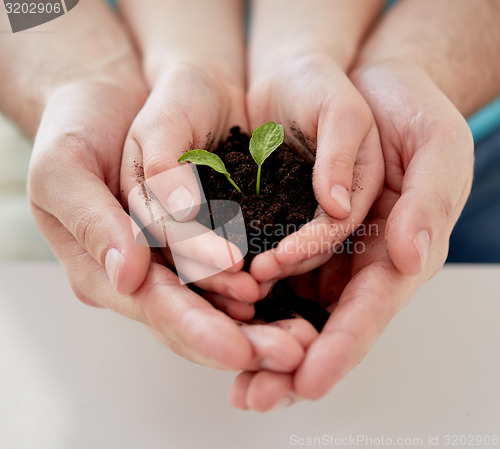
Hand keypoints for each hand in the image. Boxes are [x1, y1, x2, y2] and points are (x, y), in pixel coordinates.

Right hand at [28, 81, 285, 370]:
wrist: (104, 102)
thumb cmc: (74, 130)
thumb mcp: (64, 169)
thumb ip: (92, 221)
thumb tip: (127, 274)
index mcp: (99, 267)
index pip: (152, 305)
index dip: (195, 327)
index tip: (238, 349)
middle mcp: (138, 273)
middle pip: (190, 317)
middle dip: (239, 339)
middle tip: (287, 355)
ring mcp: (167, 258)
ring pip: (214, 301)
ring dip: (256, 323)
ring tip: (298, 337)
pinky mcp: (194, 238)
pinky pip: (226, 268)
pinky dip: (256, 284)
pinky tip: (287, 296)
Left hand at [230, 59, 472, 409]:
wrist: (368, 82)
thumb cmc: (411, 112)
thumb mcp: (437, 148)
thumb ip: (430, 202)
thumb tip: (411, 256)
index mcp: (396, 251)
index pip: (370, 309)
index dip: (341, 348)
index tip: (309, 381)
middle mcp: (355, 261)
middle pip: (324, 324)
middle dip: (290, 364)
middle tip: (254, 397)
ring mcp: (321, 248)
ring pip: (290, 304)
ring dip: (259, 341)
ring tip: (229, 374)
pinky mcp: (288, 228)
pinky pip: (266, 268)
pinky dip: (243, 295)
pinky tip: (219, 316)